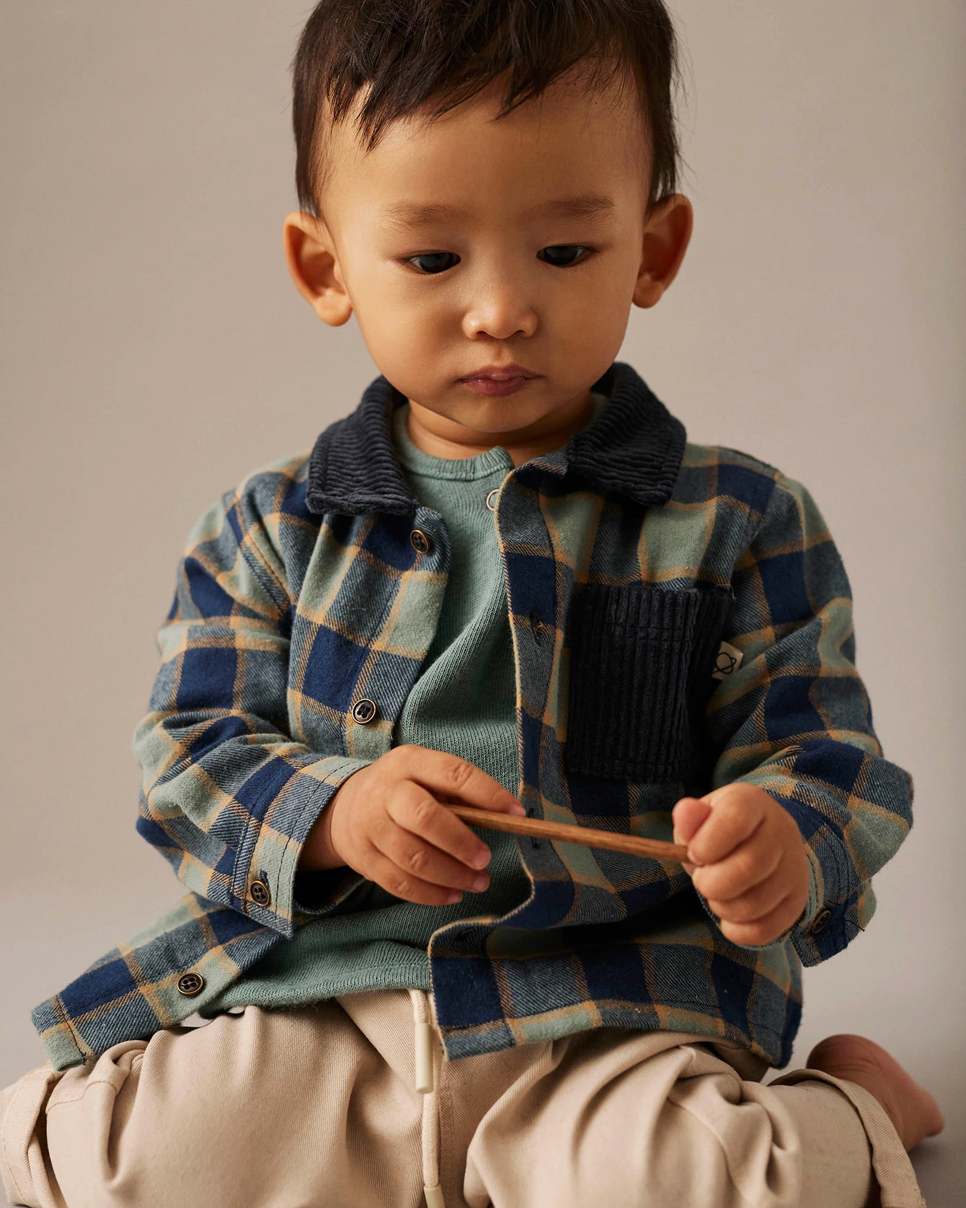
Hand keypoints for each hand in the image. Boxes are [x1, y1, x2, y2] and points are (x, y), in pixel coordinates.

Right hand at [299, 744, 526, 906]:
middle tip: (485, 859)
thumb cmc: (403, 790)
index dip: (488, 793)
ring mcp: (370, 826)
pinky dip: (430, 894)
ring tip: (478, 882)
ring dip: (451, 875)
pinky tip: (452, 895)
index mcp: (408, 762)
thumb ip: (458, 793)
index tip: (517, 814)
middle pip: (425, 817)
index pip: (453, 772)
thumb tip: (506, 816)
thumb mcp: (425, 775)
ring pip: (412, 857)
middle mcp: (385, 791)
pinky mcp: (363, 859)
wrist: (343, 807)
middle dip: (461, 842)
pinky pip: (398, 883)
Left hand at [672, 783, 809, 945]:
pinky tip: (729, 916)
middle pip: (750, 866)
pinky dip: (737, 931)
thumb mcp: (701, 819)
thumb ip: (690, 820)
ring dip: (723, 908)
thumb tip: (684, 812)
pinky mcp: (797, 901)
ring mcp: (795, 867)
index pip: (735, 820)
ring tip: (717, 896)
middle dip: (712, 883)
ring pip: (756, 903)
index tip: (694, 855)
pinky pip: (766, 929)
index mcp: (753, 804)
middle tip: (702, 881)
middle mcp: (782, 832)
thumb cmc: (720, 832)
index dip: (707, 844)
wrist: (759, 844)